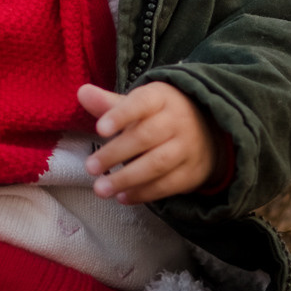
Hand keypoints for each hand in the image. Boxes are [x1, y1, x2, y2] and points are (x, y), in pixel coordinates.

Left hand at [78, 81, 215, 203]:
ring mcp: (187, 148)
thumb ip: (109, 104)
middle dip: (116, 153)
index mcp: (161, 99)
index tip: (99, 129)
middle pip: (146, 137)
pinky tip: (122, 197)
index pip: (141, 103)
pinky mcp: (191, 172)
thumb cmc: (160, 116)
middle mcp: (177, 121)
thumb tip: (82, 93)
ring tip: (101, 189)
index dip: (120, 115)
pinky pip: (167, 185)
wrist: (208, 133)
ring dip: (127, 178)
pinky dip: (143, 193)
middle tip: (90, 167)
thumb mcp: (139, 104)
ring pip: (157, 164)